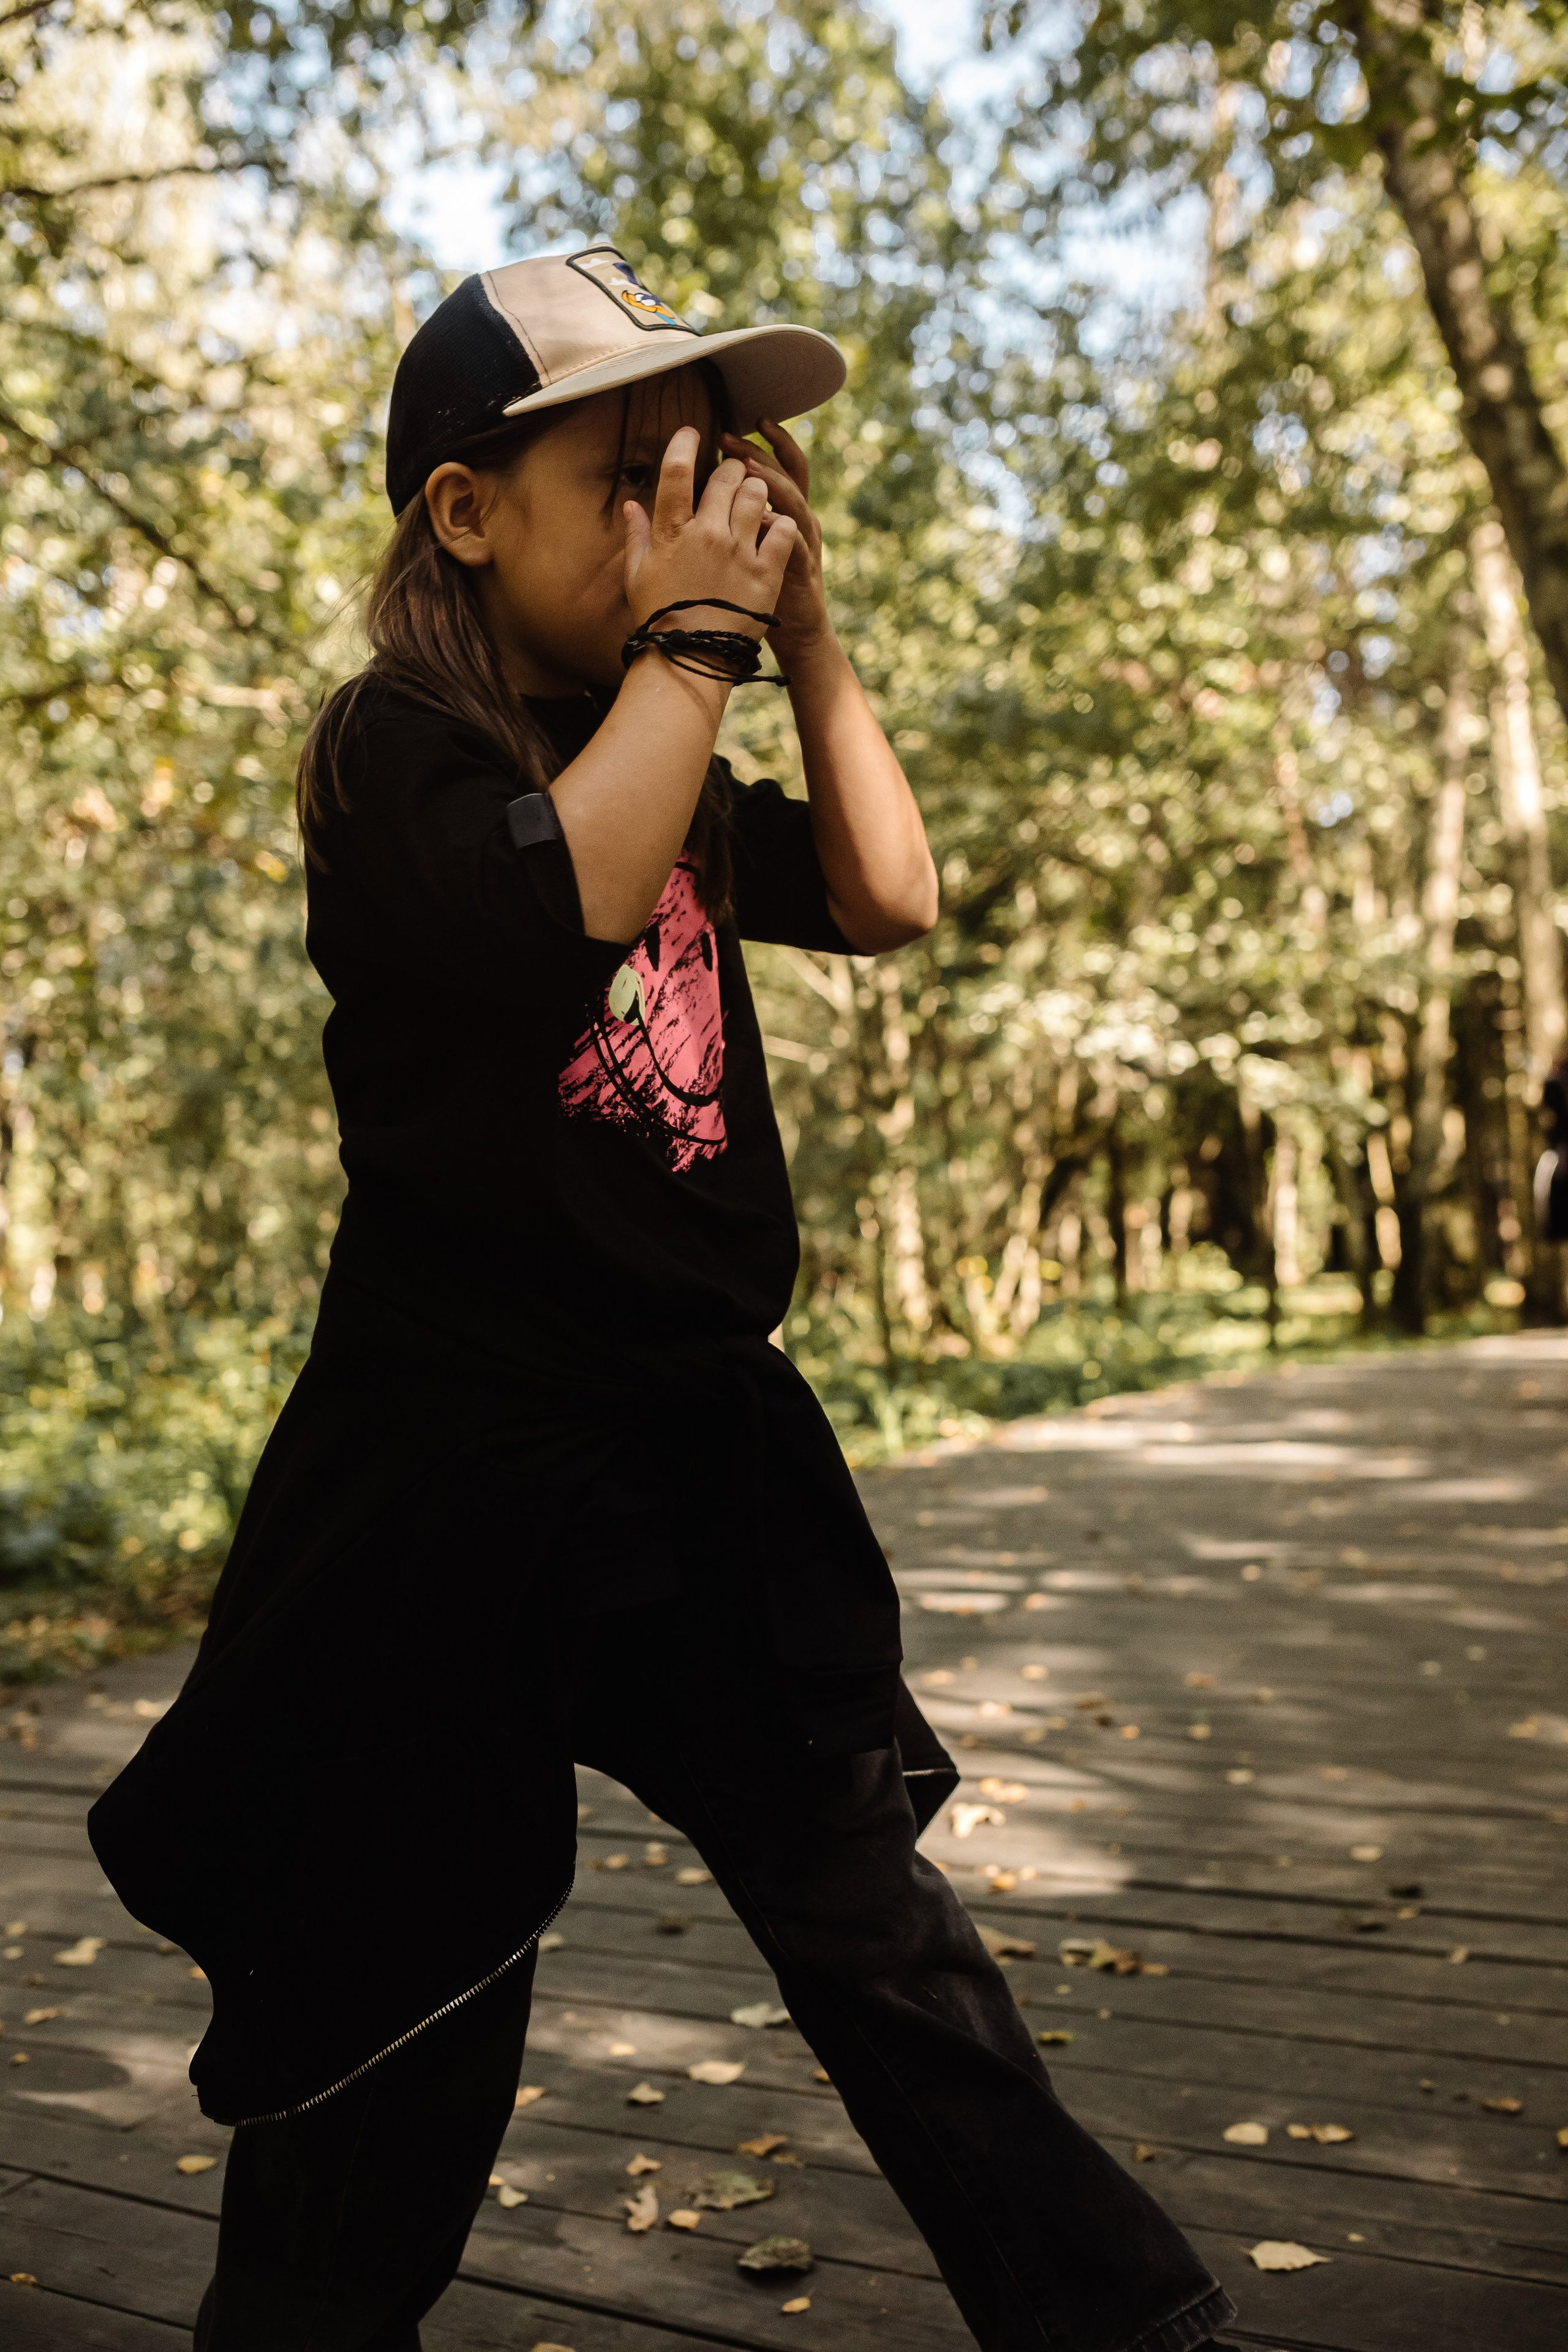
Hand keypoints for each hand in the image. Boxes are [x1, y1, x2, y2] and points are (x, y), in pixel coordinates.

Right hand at [623, 426, 797, 646]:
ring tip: (754, 499)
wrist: (691, 660)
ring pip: (757, 494)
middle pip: (725, 476)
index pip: (676, 471)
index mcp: (672, 532)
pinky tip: (775, 527)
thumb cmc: (659, 619)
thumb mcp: (637, 577)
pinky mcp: (766, 572)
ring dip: (757, 490)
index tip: (692, 432)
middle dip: (731, 468)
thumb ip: (636, 536)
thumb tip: (631, 505)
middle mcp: (707, 534)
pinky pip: (782, 528)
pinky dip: (781, 522)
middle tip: (732, 475)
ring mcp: (739, 552)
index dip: (684, 444)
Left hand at [719, 419, 831, 662]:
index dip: (760, 443)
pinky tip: (761, 517)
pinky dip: (778, 527)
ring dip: (769, 481)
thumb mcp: (746, 547)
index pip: (776, 465)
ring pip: (792, 500)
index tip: (731, 425)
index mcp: (781, 511)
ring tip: (744, 466)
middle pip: (782, 473)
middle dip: (755, 452)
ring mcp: (803, 541)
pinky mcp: (801, 569)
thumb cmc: (761, 588)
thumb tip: (692, 494)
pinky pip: (793, 542)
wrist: (795, 632)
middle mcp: (797, 518)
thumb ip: (727, 519)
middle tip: (726, 436)